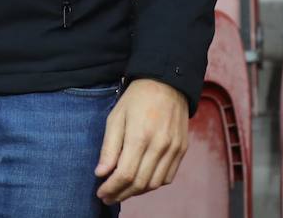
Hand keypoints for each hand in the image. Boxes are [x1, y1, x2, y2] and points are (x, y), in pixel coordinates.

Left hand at [95, 79, 189, 204]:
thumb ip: (109, 147)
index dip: (111, 188)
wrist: (167, 84)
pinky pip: (168, 177)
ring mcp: (174, 150)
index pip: (125, 174)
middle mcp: (160, 146)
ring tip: (121, 192)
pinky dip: (153, 184)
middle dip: (121, 194)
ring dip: (137, 192)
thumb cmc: (136, 99)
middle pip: (140, 183)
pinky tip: (140, 183)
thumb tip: (101, 173)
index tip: (100, 193)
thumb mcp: (115, 117)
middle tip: (107, 197)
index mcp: (140, 136)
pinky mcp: (182, 150)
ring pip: (155, 183)